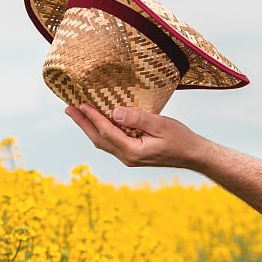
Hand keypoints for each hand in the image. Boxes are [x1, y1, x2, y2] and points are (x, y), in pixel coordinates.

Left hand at [65, 104, 204, 168]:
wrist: (194, 155)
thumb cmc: (181, 139)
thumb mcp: (161, 125)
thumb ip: (138, 119)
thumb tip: (115, 112)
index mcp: (133, 152)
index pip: (107, 132)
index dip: (92, 117)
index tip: (80, 104)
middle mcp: (127, 157)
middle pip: (99, 139)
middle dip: (83, 123)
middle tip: (68, 108)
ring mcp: (129, 157)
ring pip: (103, 142)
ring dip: (90, 128)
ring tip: (78, 114)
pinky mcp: (133, 154)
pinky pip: (112, 142)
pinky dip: (102, 131)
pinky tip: (99, 122)